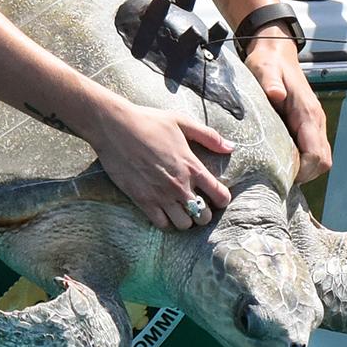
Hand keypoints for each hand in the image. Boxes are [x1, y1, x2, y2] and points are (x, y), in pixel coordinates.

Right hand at [88, 98, 234, 230]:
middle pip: (203, 216)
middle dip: (203, 213)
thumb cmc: (148, 121)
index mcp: (192, 166)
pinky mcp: (143, 200)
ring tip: (180, 210)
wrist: (115, 127)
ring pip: (183, 225)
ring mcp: (161, 195)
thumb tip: (231, 147)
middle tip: (196, 205)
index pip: (220, 196)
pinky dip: (165, 221)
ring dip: (184, 219)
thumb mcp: (182, 122)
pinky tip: (163, 211)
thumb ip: (209, 136)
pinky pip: (162, 224)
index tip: (217, 197)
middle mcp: (179, 185)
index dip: (222, 199)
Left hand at [243, 31, 330, 180]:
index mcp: (308, 113)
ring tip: (277, 170)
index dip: (303, 170)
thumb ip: (270, 82)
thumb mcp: (264, 70)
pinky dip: (300, 161)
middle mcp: (316, 122)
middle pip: (322, 162)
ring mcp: (314, 125)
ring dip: (302, 169)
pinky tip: (279, 159)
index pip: (317, 155)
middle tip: (277, 176)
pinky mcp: (307, 127)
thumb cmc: (268, 64)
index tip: (281, 174)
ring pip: (319, 159)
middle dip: (304, 174)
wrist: (275, 54)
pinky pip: (311, 152)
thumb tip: (276, 95)